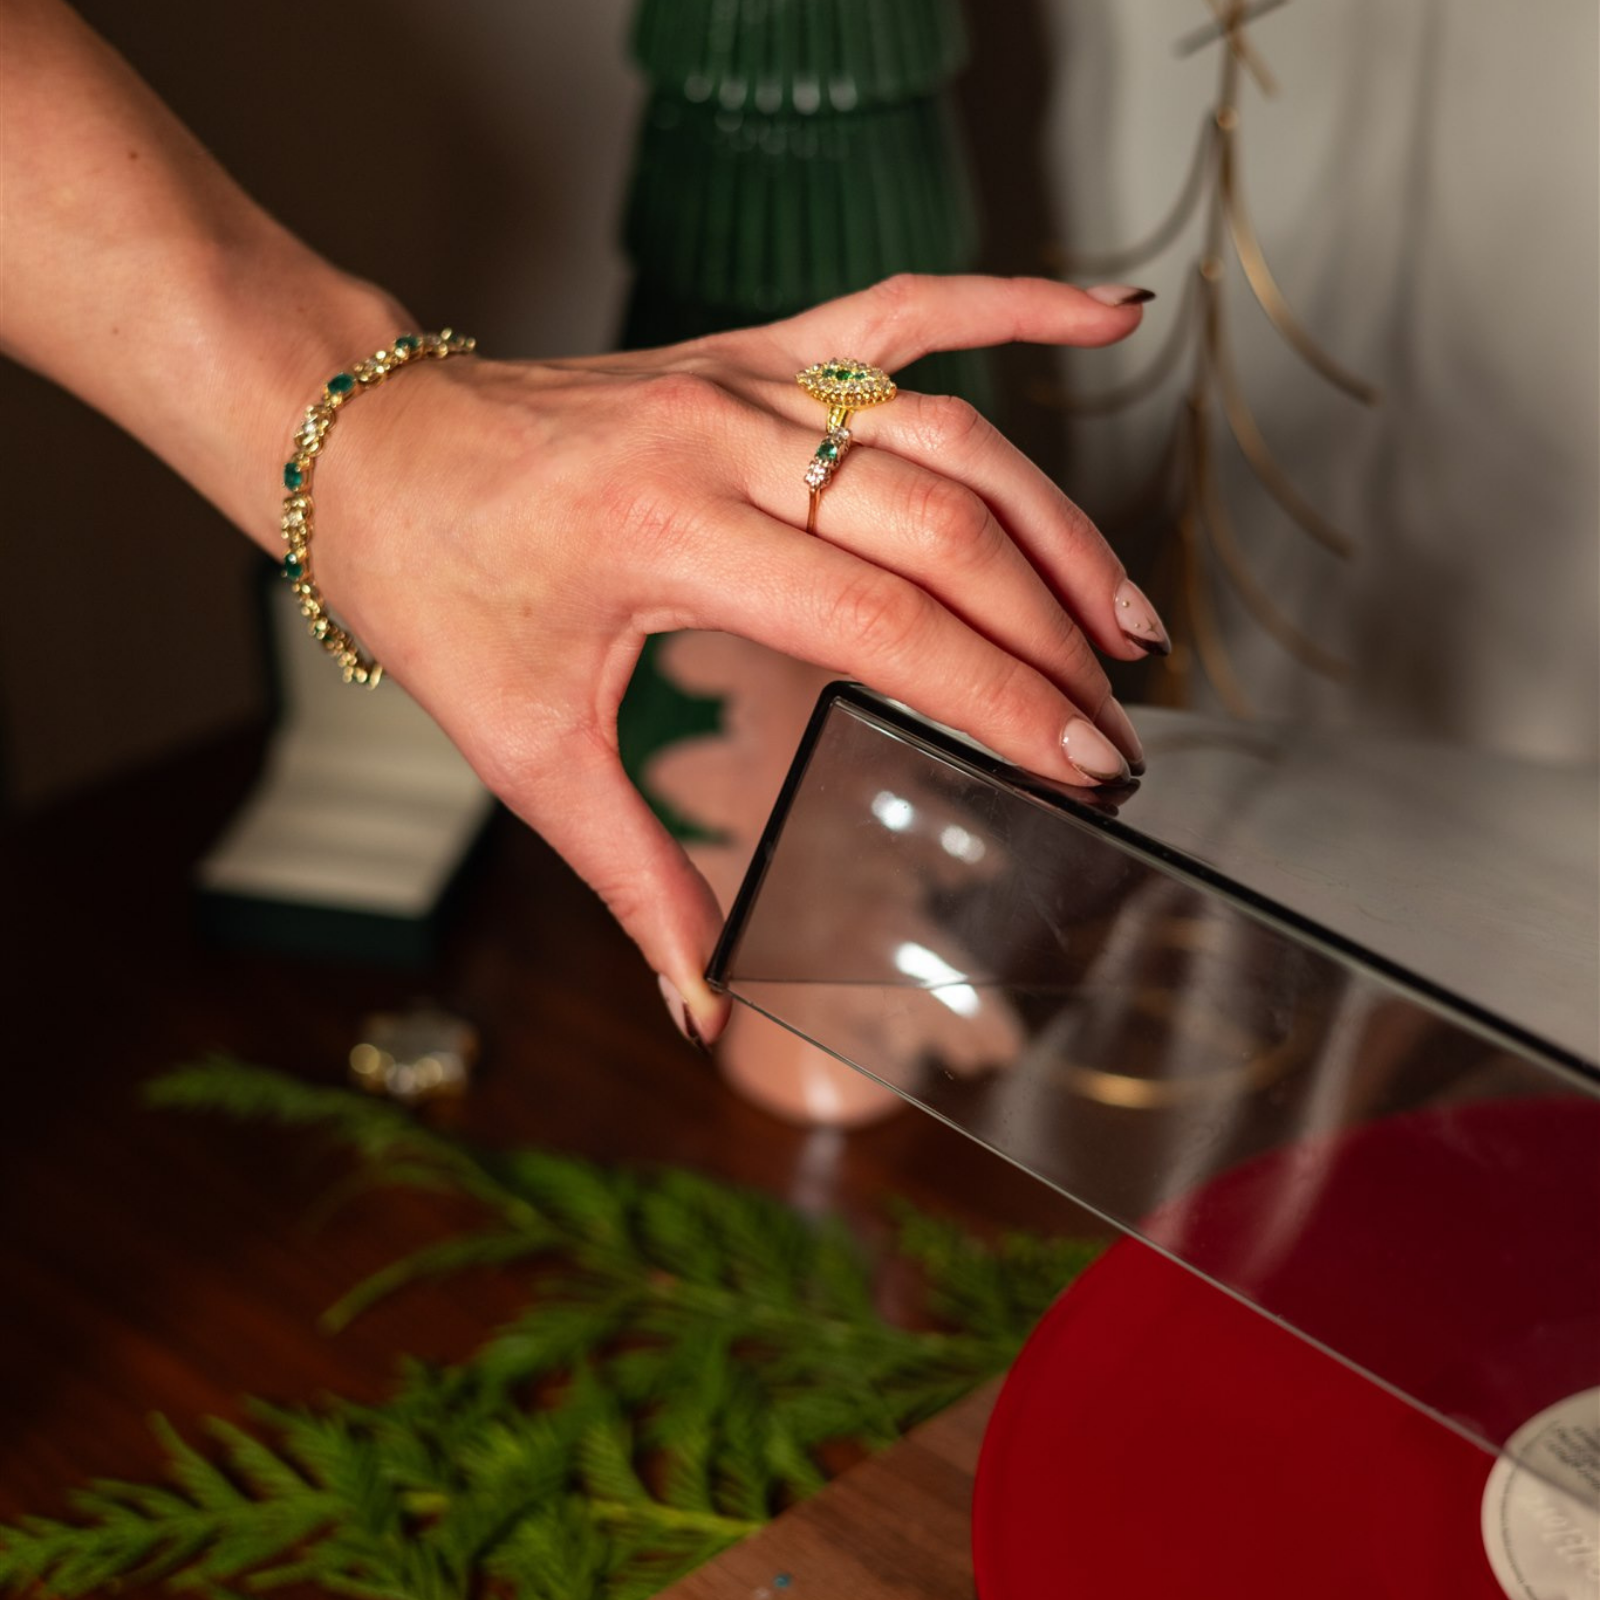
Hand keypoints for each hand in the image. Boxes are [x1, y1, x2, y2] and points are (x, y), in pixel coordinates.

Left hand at [312, 274, 1168, 1042]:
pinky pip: (903, 309)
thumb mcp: (526, 753)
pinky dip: (1013, 303)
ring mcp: (746, 378)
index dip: (1000, 697)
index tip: (1083, 765)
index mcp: (666, 534)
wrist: (369, 450)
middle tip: (1115, 729)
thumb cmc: (434, 588)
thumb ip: (635, 881)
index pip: (883, 621)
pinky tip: (1109, 316)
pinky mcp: (753, 353)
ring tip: (1124, 615)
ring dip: (1054, 522)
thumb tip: (702, 1003)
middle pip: (939, 529)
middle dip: (1048, 636)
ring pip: (947, 432)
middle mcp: (721, 437)